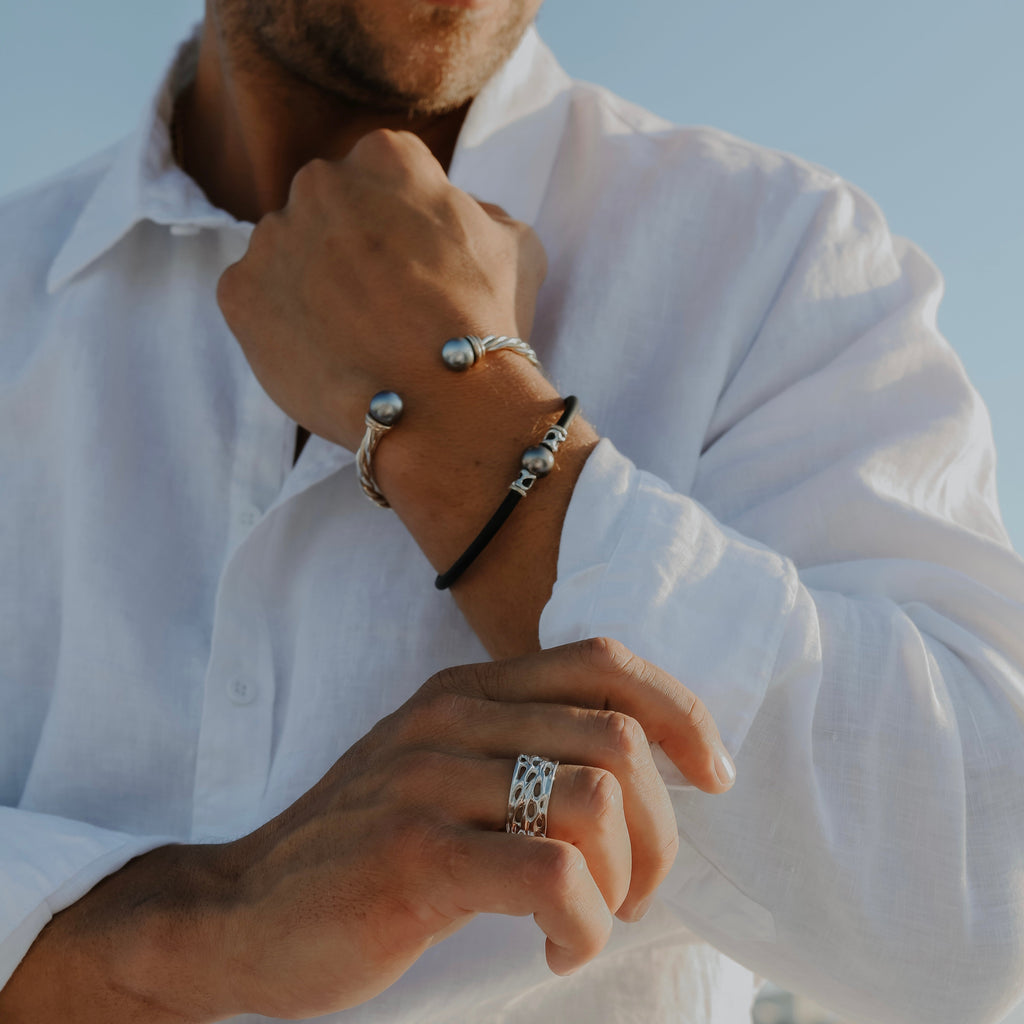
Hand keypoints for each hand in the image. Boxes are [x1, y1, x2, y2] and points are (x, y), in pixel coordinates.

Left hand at [216, 129, 548, 450]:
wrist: (440, 403)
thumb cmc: (485, 322)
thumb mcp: (516, 245)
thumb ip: (477, 210)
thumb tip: (454, 213)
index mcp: (386, 157)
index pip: (383, 174)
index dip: (401, 226)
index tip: (414, 267)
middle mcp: (319, 182)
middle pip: (327, 209)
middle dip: (348, 247)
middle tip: (381, 306)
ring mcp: (272, 237)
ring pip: (287, 253)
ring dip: (311, 284)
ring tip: (353, 338)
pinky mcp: (239, 292)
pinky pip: (253, 299)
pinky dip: (280, 324)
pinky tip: (323, 353)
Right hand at [221, 638, 734, 1018]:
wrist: (240, 910)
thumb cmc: (361, 848)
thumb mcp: (439, 769)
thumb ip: (518, 745)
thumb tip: (639, 764)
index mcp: (466, 689)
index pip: (604, 660)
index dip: (680, 710)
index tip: (712, 774)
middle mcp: (452, 717)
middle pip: (618, 739)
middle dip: (660, 827)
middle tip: (636, 888)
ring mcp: (430, 780)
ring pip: (595, 802)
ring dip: (625, 882)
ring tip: (591, 919)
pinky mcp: (416, 854)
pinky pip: (553, 875)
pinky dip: (585, 924)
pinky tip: (561, 949)